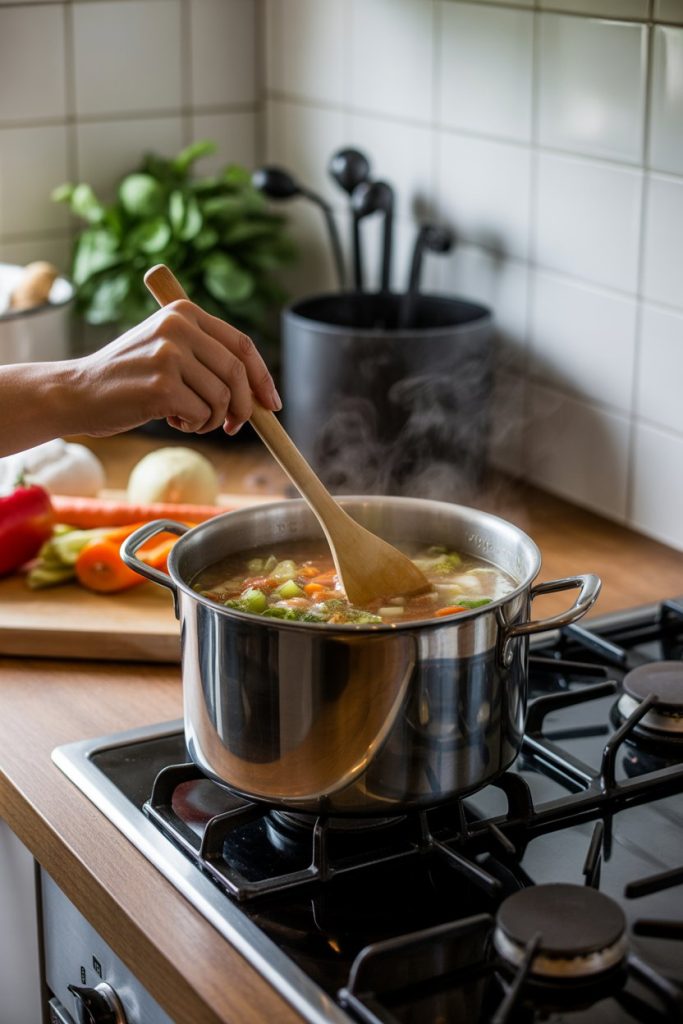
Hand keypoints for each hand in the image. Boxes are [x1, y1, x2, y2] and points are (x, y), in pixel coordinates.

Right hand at [72, 300, 281, 437]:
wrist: (78, 392)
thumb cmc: (127, 377)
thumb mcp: (166, 348)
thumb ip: (207, 357)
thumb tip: (259, 390)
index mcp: (184, 312)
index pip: (242, 345)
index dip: (263, 377)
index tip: (272, 403)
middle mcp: (178, 327)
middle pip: (238, 373)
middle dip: (243, 407)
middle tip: (233, 426)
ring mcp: (170, 355)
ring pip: (222, 399)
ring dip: (212, 419)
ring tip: (187, 417)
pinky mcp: (162, 386)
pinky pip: (202, 415)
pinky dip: (194, 425)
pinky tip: (171, 419)